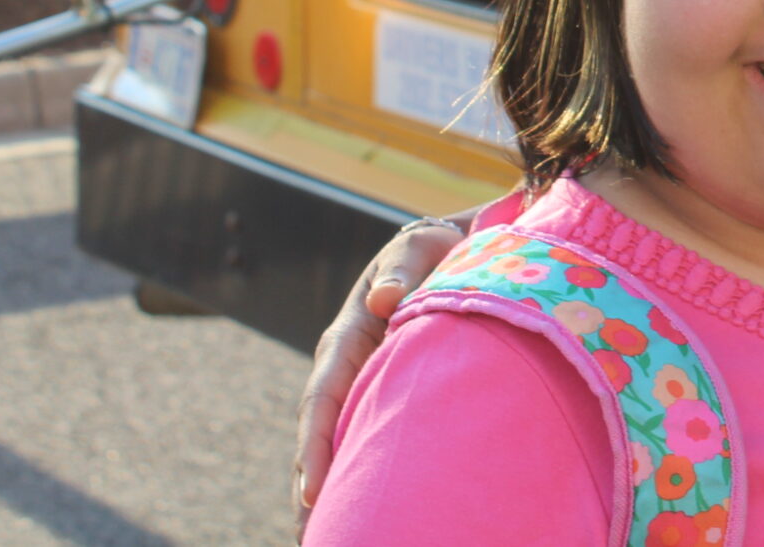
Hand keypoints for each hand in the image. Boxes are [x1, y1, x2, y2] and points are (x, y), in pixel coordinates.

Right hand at [292, 212, 475, 537]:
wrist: (451, 251)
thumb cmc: (433, 248)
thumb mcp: (417, 246)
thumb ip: (404, 265)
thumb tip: (383, 298)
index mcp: (347, 338)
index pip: (323, 398)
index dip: (315, 444)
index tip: (312, 490)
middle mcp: (346, 371)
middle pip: (321, 437)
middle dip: (312, 488)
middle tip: (312, 537)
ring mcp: (362, 388)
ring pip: (340, 447)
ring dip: (333, 493)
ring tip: (329, 539)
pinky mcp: (382, 398)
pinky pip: (366, 441)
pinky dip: (359, 476)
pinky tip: (366, 511)